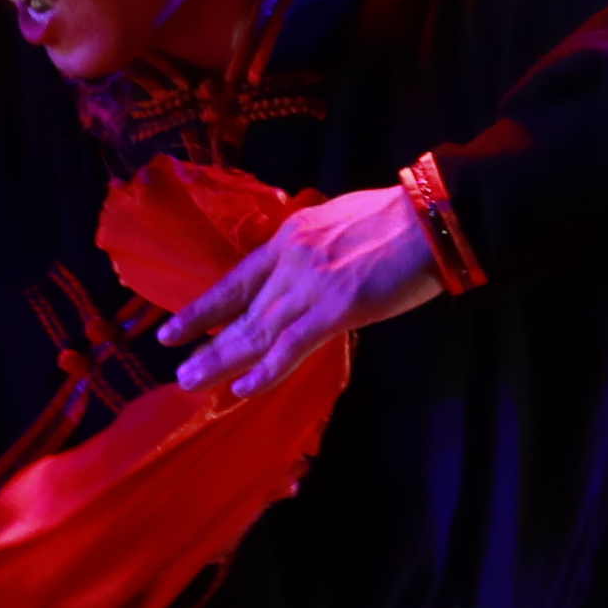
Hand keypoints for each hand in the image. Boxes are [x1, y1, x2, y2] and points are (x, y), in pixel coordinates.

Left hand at [156, 182, 444, 401]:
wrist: (432, 217)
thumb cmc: (397, 218)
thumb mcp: (337, 222)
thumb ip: (313, 247)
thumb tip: (304, 270)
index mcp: (291, 237)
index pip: (238, 279)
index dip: (205, 308)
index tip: (175, 329)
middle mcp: (290, 260)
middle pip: (240, 310)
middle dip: (206, 343)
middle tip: (179, 371)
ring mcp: (310, 285)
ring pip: (256, 330)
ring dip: (222, 361)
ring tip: (192, 382)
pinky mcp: (335, 309)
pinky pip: (292, 346)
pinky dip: (266, 371)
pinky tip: (242, 390)